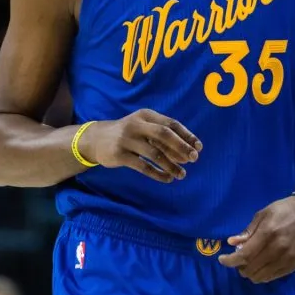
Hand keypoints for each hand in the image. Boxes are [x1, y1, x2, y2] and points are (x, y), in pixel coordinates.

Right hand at [78, 109, 201, 182]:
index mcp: (146, 115)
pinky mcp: (120, 155)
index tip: (198, 147)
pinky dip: (157, 174)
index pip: (171, 123)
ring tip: (182, 174)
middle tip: (193, 159)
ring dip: (171, 165)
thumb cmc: (128, 134)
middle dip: (181, 147)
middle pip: (164, 134)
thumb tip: (187, 152)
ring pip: (154, 153)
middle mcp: (137, 125)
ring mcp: (127, 139)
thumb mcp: (143, 127)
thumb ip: (162, 136)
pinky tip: (167, 178)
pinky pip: (143, 166)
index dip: (186, 135)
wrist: (96, 139)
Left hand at [217, 196, 294, 282]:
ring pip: (261, 276)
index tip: (222, 259)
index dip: (230, 261)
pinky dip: (263, 274)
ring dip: (251, 272)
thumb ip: (248, 231)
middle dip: (239, 266)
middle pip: (251, 269)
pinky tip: (261, 264)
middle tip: (238, 258)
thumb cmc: (283, 210)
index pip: (244, 255)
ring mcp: (287, 258)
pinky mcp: (294, 264)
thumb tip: (232, 243)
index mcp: (268, 233)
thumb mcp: (262, 214)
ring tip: (250, 262)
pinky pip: (273, 277)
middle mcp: (278, 249)